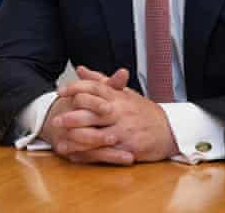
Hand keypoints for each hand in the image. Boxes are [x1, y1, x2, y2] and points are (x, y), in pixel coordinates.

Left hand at [54, 66, 178, 163]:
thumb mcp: (124, 93)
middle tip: (55, 120)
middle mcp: (120, 111)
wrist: (169, 130)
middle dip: (71, 117)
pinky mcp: (129, 147)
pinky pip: (106, 152)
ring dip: (77, 139)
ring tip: (61, 143)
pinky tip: (76, 156)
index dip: (75, 88)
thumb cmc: (142, 111)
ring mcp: (124, 130)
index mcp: (118, 96)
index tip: (59, 91)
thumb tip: (81, 69)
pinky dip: (89, 155)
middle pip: (92, 112)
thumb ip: (101, 81)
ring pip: (96, 134)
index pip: (94, 88)